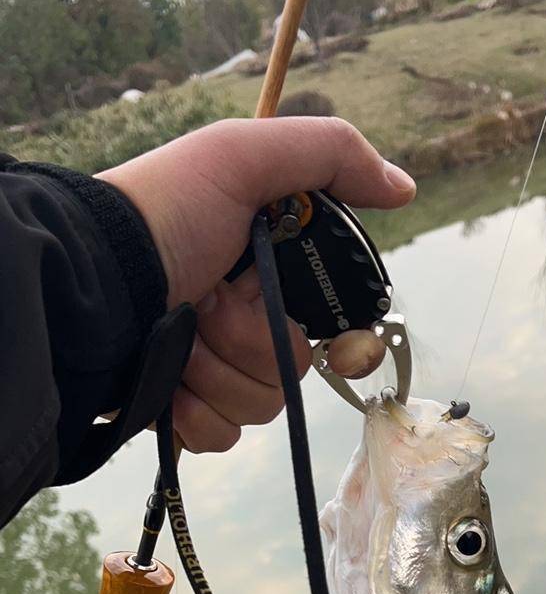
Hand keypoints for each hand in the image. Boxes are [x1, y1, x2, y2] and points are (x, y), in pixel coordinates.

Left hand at [98, 117, 414, 451]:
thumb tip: (404, 189)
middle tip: (207, 303)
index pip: (320, 318)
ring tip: (179, 337)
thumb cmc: (162, 214)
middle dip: (250, 339)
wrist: (92, 284)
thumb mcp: (243, 157)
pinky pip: (222, 436)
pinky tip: (167, 380)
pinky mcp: (181, 413)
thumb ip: (330, 157)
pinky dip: (194, 412)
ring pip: (261, 405)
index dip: (301, 316)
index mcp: (258, 273)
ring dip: (217, 373)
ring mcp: (210, 372)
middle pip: (294, 368)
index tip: (268, 294)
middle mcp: (237, 322)